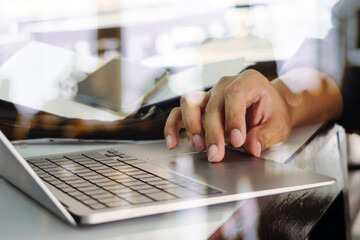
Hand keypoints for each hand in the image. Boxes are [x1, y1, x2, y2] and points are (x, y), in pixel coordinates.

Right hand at [164, 69, 291, 161]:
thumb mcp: (278, 125)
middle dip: (213, 132)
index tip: (237, 141)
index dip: (233, 117)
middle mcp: (225, 84)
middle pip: (211, 104)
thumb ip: (265, 135)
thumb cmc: (273, 112)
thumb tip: (251, 148)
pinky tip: (173, 143)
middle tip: (216, 154)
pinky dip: (173, 127)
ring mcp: (209, 94)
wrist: (268, 107)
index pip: (234, 94)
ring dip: (192, 126)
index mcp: (249, 81)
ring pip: (190, 103)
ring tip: (200, 147)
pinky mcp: (199, 107)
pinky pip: (179, 113)